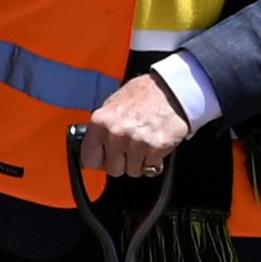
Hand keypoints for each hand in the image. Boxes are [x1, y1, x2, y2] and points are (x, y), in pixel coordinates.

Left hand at [70, 69, 189, 179]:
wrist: (172, 90)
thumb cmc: (144, 94)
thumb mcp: (113, 104)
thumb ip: (102, 128)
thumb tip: (94, 147)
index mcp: (100, 122)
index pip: (88, 159)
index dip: (100, 160)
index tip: (105, 158)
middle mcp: (116, 133)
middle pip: (112, 169)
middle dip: (122, 162)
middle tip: (129, 148)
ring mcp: (136, 142)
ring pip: (132, 171)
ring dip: (139, 162)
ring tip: (143, 143)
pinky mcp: (155, 148)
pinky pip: (150, 168)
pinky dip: (154, 161)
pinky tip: (154, 145)